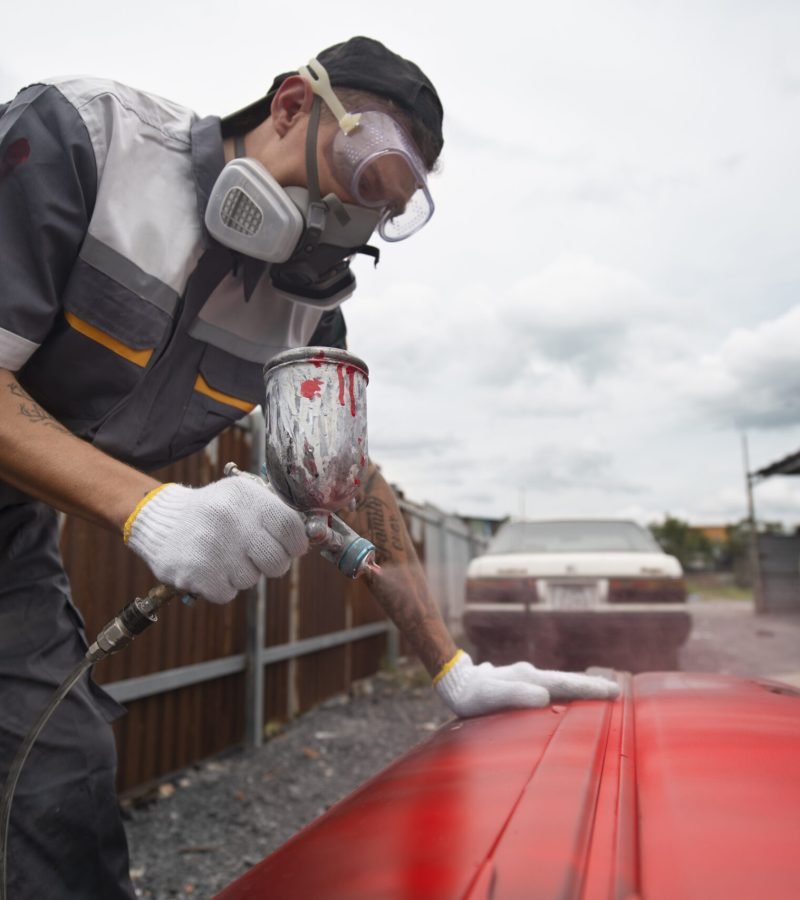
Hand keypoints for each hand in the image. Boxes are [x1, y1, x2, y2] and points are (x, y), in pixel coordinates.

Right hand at [124, 479, 307, 602]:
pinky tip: (210, 568)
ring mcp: (213, 548)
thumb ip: (275, 513)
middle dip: (272, 564)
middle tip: (257, 557)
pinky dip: (222, 586)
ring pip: (251, 580)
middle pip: (277, 561)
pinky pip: (227, 593)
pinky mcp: (196, 573)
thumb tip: (311, 536)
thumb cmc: (213, 510)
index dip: (296, 544)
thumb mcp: (242, 496)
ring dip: (242, 574)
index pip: (290, 528)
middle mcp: (231, 520)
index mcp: (246, 497)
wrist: (160, 519)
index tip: (292, 548)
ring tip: (224, 556)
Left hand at [434, 651, 619, 718]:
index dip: (591, 689)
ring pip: (556, 683)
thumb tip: (544, 696)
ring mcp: (523, 678)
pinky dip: (559, 691)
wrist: (452, 680)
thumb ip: (516, 695)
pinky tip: (560, 697)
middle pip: (566, 681)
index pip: (566, 684)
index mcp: (529, 679)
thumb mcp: (490, 696)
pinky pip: (544, 687)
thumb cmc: (471, 694)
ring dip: (576, 688)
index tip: (615, 692)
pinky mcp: (516, 683)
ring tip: (595, 695)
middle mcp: (530, 675)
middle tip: (615, 692)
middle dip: (590, 687)